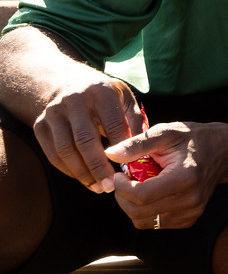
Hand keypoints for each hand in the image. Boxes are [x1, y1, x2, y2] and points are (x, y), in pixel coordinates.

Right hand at [30, 63, 145, 191]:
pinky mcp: (39, 125)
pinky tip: (84, 179)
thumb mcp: (125, 100)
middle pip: (85, 140)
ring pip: (65, 150)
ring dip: (82, 173)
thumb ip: (135, 121)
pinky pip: (52, 154)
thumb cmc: (107, 98)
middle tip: (110, 186)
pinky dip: (68, 170)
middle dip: (98, 166)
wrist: (70, 85)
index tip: (128, 168)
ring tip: (98, 188)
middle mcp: (73, 100)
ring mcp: (53, 112)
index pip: (111, 124)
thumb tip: (142, 150)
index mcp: (100, 91)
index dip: (120, 149)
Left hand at [105, 123, 227, 229]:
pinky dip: (146, 211)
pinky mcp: (189, 220)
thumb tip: (109, 154)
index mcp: (185, 177)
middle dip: (123, 197)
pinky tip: (154, 193)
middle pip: (138, 213)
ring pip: (143, 222)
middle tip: (126, 180)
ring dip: (133, 206)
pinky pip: (154, 224)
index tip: (120, 173)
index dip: (121, 187)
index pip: (141, 195)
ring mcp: (191, 212)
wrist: (225, 152)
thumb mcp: (166, 132)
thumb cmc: (194, 139)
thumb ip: (137, 144)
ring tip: (140, 185)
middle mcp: (191, 199)